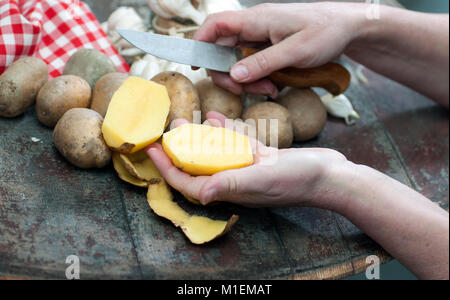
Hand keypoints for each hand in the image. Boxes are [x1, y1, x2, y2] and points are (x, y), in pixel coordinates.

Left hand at [146, 112, 347, 207]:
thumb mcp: (262, 179)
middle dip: (180, 150)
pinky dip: (224, 130)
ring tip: (185, 120)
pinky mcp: (261, 157)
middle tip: (167, 131)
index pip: (190, 183)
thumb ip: (231, 184)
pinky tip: (215, 116)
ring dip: (199, 138)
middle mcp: (236, 180)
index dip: (168, 169)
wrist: (329, 174)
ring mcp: (248, 168)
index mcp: (231, 189)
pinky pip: (236, 143)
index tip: (153, 151)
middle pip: (199, 166)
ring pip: (215, 153)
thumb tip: (202, 194)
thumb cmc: (298, 180)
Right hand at [193, 2, 367, 96]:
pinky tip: (275, 86)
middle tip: (246, 91)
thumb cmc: (326, 31)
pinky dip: (259, 79)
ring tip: (271, 90)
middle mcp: (255, 27)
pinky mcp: (270, 48)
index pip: (216, 25)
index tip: (196, 65)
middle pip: (223, 50)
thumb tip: (234, 75)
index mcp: (256, 19)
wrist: (349, 28)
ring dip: (248, 81)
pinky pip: (254, 66)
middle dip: (230, 74)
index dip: (200, 43)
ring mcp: (262, 38)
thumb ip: (264, 63)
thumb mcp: (296, 51)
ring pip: (238, 62)